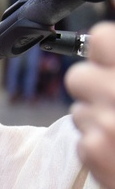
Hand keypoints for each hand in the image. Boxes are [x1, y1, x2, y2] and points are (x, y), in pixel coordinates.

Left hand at [66, 22, 114, 188]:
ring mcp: (103, 124)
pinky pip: (82, 139)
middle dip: (95, 85)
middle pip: (77, 76)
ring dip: (98, 117)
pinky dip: (99, 145)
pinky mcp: (93, 153)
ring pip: (78, 110)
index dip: (108, 50)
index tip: (114, 60)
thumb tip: (108, 36)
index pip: (99, 38)